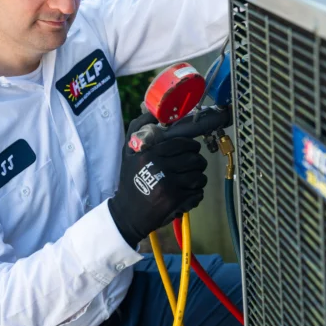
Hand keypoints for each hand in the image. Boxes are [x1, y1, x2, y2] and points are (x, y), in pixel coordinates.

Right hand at [108, 113, 207, 246]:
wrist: (126, 214)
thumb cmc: (129, 181)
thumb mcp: (128, 153)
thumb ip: (138, 130)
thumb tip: (152, 112)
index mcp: (150, 154)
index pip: (182, 144)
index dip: (192, 146)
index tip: (193, 149)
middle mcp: (159, 168)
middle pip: (194, 159)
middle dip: (198, 162)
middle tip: (194, 165)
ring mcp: (169, 185)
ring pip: (199, 176)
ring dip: (199, 178)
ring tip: (192, 180)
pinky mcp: (175, 201)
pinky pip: (198, 193)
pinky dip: (197, 194)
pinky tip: (188, 193)